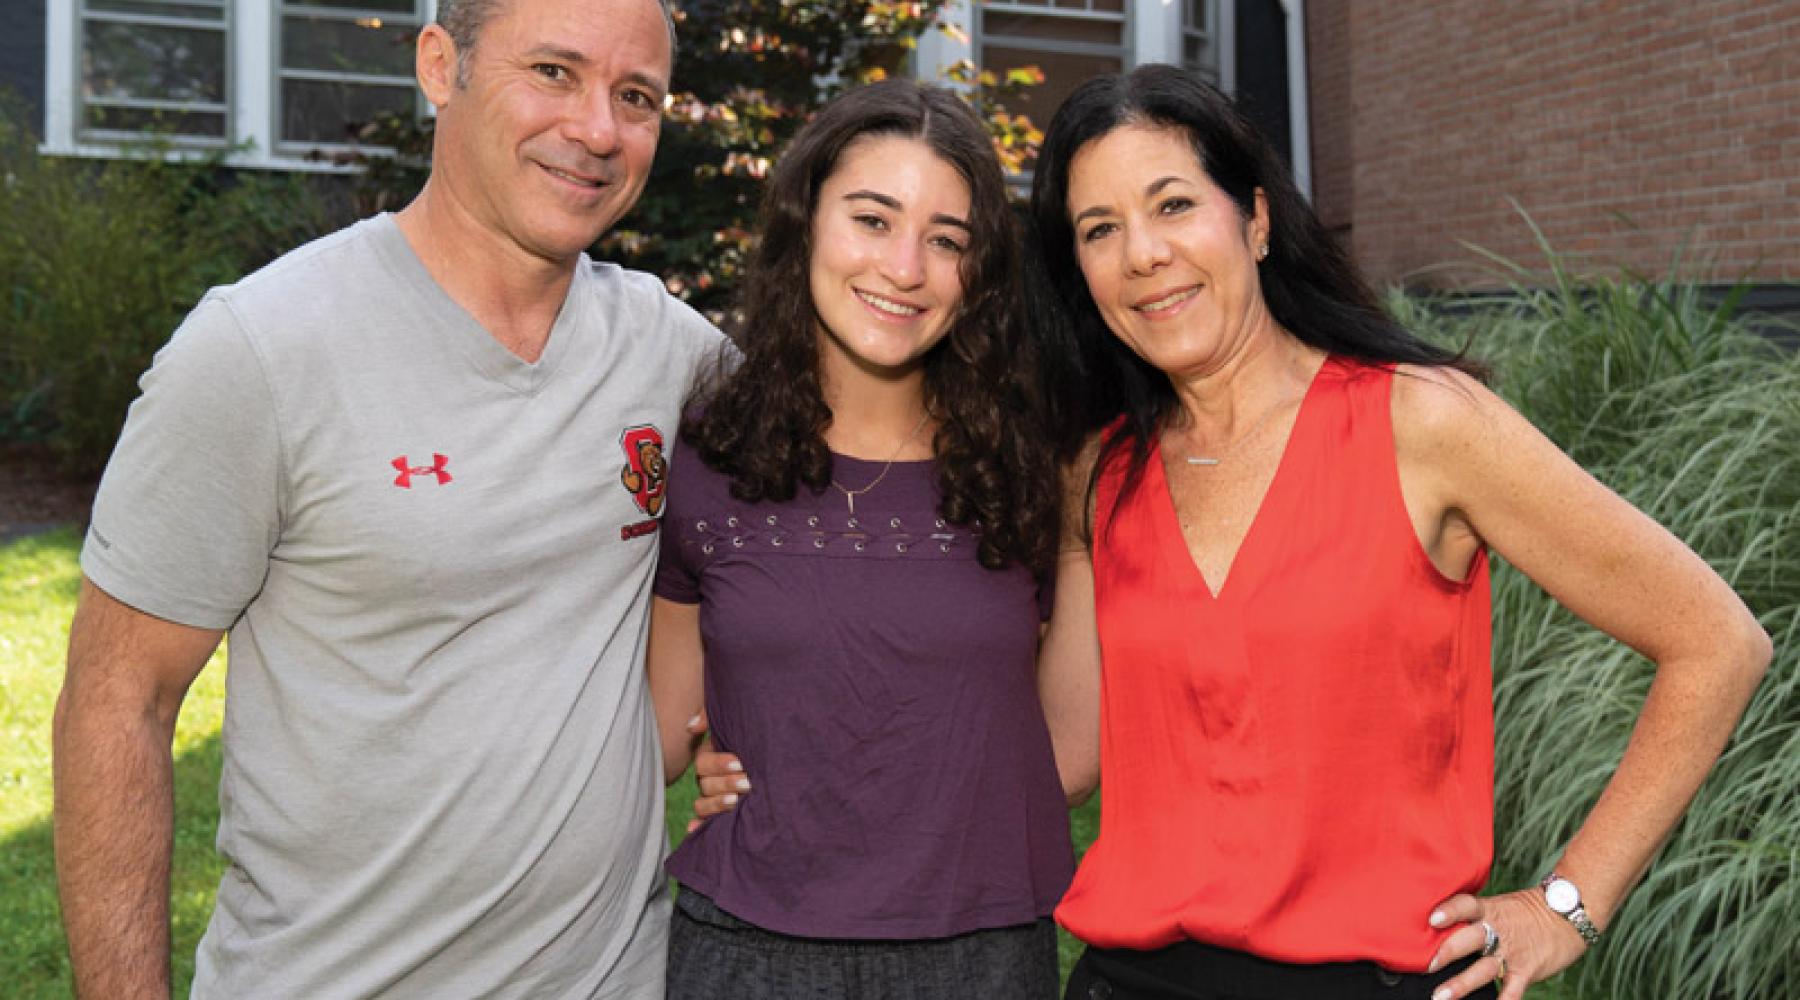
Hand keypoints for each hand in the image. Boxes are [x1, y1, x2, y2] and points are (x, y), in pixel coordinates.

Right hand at [683, 711, 750, 833]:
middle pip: (705, 785)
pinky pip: (704, 823)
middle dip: (725, 784)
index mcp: (711, 758)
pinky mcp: (721, 815)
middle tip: (747, 783)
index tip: (740, 763)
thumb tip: (691, 726)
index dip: (719, 764)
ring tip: (735, 801)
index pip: (704, 763)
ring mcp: (714, 799)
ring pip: (703, 804)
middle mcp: (710, 780)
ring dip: (716, 804)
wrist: (784, 755)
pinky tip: (696, 829)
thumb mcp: (740, 722)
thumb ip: (713, 718)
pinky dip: (699, 826)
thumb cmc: (758, 735)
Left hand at [1425, 888, 1589, 999]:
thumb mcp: (1499, 906)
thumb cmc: (1527, 911)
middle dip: (1448, 952)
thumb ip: (1474, 917)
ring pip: (1484, 969)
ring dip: (1462, 984)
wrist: (1569, 915)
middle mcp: (1498, 930)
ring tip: (1441, 996)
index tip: (1432, 919)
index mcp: (1489, 910)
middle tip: (1428, 965)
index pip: (1466, 905)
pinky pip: (1512, 991)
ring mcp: (1512, 952)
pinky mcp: (1527, 971)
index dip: (1450, 911)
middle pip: (1471, 939)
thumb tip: (1440, 926)